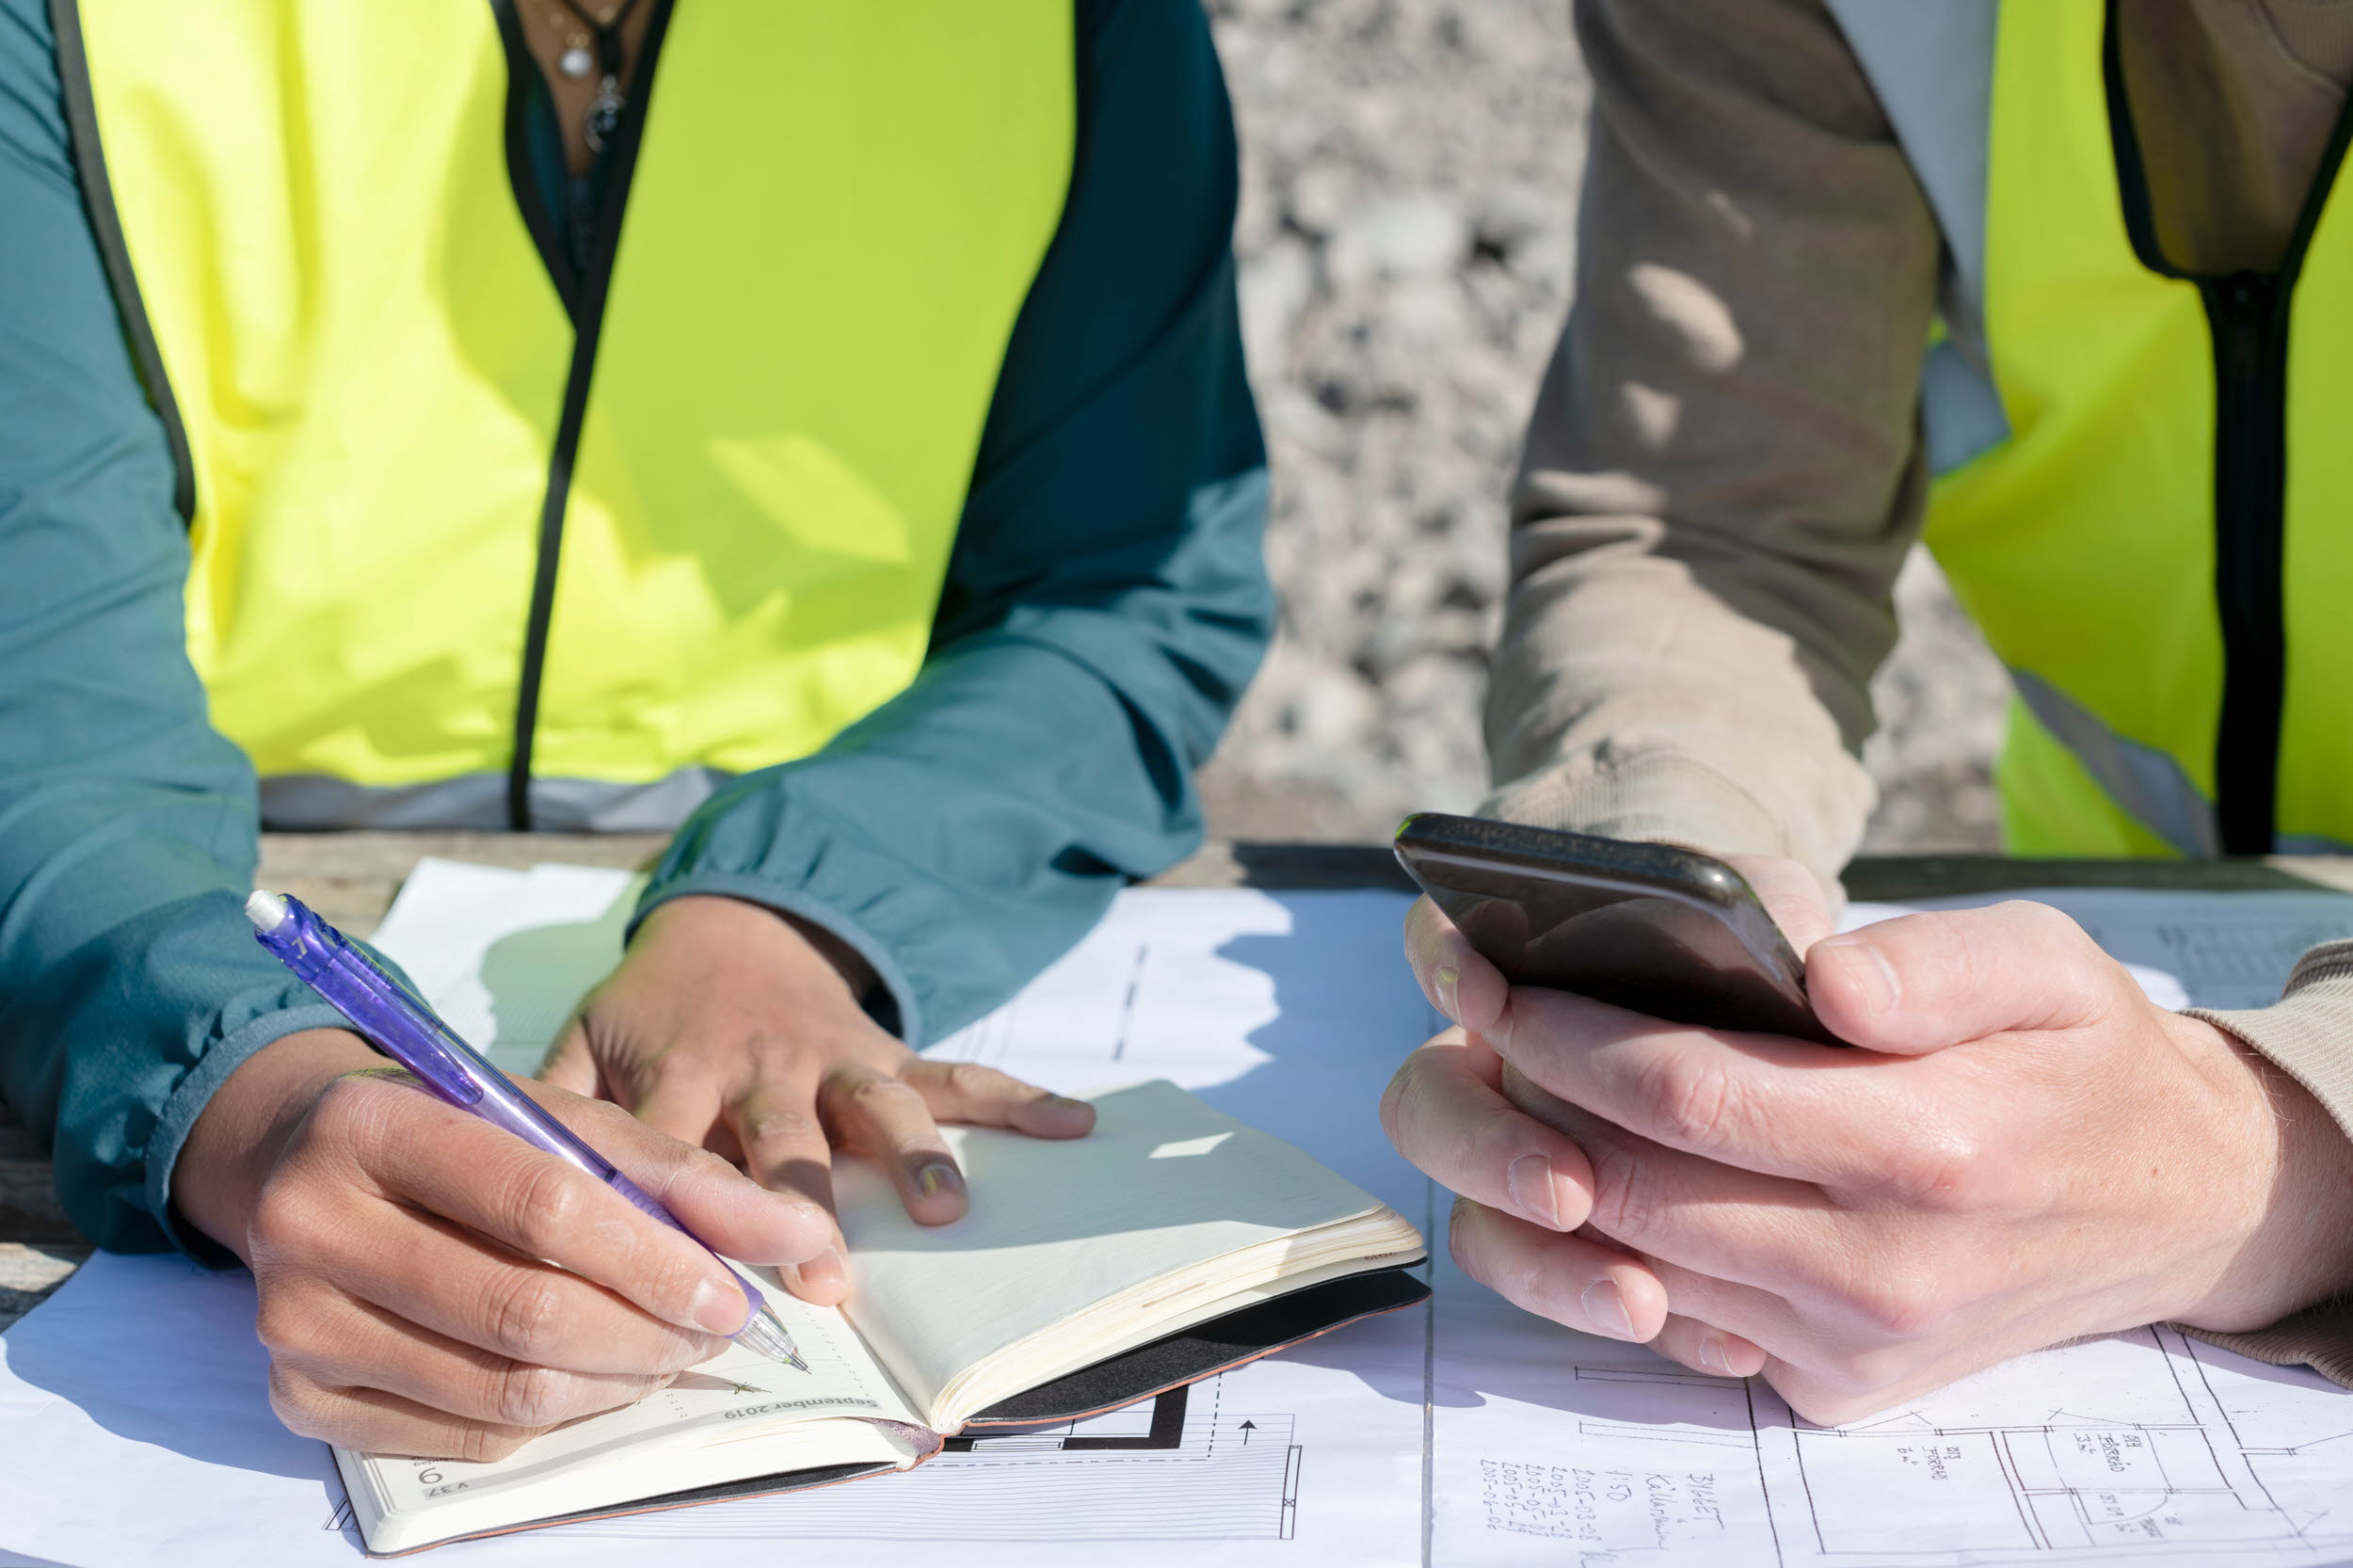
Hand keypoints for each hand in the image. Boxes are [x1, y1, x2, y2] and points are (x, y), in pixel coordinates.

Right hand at [175, 1029, 812, 1459]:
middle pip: (524, 1313)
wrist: (302, 1165)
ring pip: (503, 1391)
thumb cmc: (452, 1131)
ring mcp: (294, 1325)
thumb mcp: (553, 1116)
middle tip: (713, 1334)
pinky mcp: (299, 1401)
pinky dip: (552, 1417)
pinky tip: (593, 1377)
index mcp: (370, 1125)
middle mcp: (309, 1226)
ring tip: (666, 1352)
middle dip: (649, 1334)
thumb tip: (796, 1235)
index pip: (542, 1207)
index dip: (655, 1261)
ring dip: (615, 1382)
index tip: (734, 1295)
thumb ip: (672, 1169)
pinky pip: (463, 1437)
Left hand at [539, 895, 1092, 1305]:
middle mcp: (761, 1064)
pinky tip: (1072, 1121)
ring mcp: (833, 1057)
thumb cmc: (651, 1008)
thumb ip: (551, 1107)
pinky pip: (956, 1076)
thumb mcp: (585, 1038)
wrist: (736, 919)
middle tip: (827, 1272)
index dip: (680, 1209)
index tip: (693, 1275)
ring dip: (914, 1158)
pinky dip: (1016, 1098)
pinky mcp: (886, 1051)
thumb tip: (498, 1178)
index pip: (673, 1146)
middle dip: (804, 1204)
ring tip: (947, 1211)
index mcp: (678, 1067)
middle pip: (784, 1140)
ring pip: (878, 1108)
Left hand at [1386, 872, 2352, 1422]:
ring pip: (1631, 1268)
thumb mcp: (2046, 959)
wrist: (2177, 1204)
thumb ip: (1929, 956)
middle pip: (1628, 1188)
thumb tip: (1812, 968)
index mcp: (1930, 1145)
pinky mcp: (1836, 1388)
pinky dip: (1613, 1252)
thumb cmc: (2086, 1058)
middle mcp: (1883, 1268)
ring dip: (1549, 1182)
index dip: (1567, 1034)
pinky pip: (1678, 1324)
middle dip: (1528, 1103)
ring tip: (1519, 1088)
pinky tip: (1597, 1170)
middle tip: (1480, 1027)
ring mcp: (1853, 1346)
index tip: (1499, 979)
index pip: (1685, 1094)